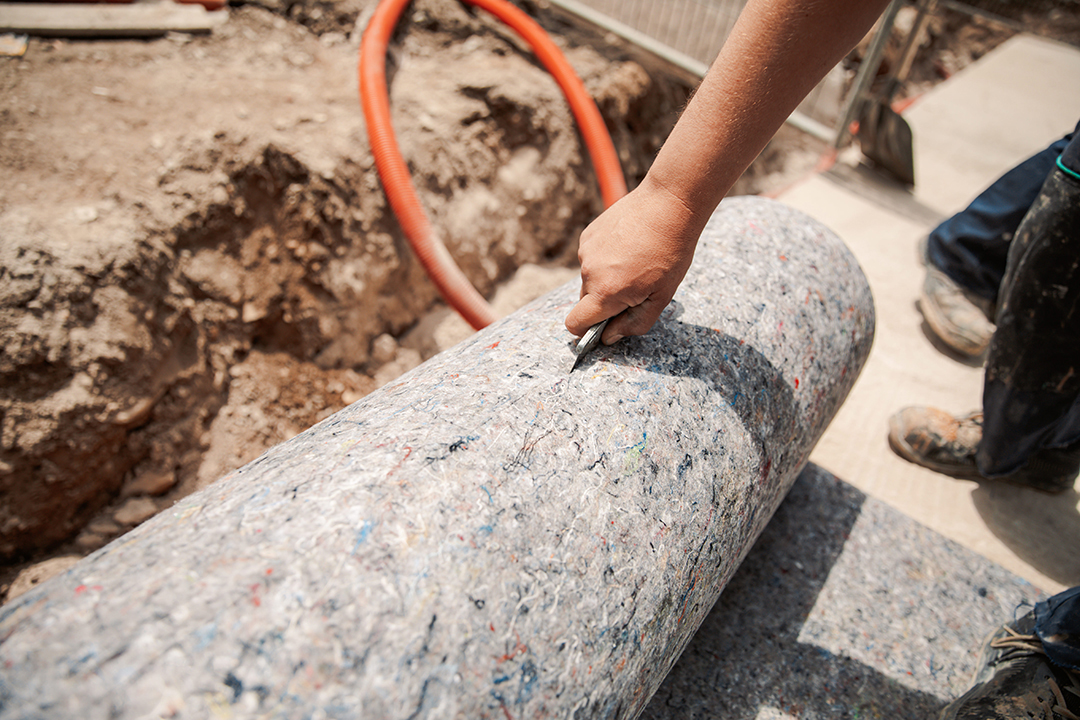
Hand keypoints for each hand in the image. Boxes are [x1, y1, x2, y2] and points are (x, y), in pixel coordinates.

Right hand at [565, 176, 707, 343]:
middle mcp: (589, 273)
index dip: (585, 330)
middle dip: (604, 300)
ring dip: (607, 276)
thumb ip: (634, 323)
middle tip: (635, 285)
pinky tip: (628, 244)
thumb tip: (609, 337)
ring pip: (590, 277)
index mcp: (606, 293)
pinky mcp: (588, 235)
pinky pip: (592, 256)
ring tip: (635, 260)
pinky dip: (606, 256)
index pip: (575, 324)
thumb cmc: (671, 252)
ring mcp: (586, 252)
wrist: (668, 204)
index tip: (601, 326)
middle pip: (585, 300)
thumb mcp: (661, 297)